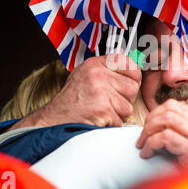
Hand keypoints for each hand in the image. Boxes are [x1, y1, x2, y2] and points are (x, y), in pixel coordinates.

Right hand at [11, 54, 140, 129]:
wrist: (54, 121)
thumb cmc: (71, 101)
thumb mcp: (85, 76)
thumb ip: (107, 70)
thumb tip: (132, 68)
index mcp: (95, 64)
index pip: (130, 64)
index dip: (133, 77)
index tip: (129, 83)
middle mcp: (98, 75)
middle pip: (133, 88)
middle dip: (125, 99)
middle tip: (109, 103)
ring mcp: (100, 92)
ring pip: (128, 107)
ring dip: (117, 114)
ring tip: (100, 111)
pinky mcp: (102, 110)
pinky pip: (120, 121)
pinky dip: (111, 124)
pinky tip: (97, 119)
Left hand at [136, 97, 187, 166]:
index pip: (176, 105)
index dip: (156, 113)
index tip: (149, 125)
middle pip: (169, 109)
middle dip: (150, 120)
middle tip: (143, 135)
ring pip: (166, 119)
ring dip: (149, 131)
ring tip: (143, 144)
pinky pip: (165, 137)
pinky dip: (152, 144)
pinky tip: (148, 153)